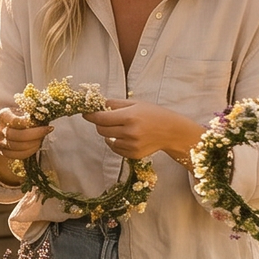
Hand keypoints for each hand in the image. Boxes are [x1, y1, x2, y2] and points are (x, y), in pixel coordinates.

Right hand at [0, 107, 51, 183]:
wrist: (10, 128)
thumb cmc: (21, 118)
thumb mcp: (25, 112)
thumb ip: (32, 115)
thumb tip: (44, 118)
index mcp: (4, 116)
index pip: (14, 121)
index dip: (30, 124)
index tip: (45, 124)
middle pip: (14, 135)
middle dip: (33, 135)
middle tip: (46, 132)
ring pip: (16, 146)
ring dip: (32, 144)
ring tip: (41, 139)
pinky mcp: (3, 152)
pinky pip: (17, 155)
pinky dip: (29, 152)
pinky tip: (36, 146)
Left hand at [85, 101, 202, 160]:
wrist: (171, 131)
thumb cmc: (153, 114)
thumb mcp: (136, 103)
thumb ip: (115, 103)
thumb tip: (98, 104)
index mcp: (130, 116)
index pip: (101, 118)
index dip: (91, 115)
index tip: (86, 113)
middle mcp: (130, 132)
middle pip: (101, 130)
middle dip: (100, 124)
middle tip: (106, 118)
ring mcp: (132, 145)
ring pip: (107, 140)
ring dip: (109, 133)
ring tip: (121, 127)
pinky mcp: (133, 154)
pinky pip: (116, 148)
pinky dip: (116, 142)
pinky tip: (126, 136)